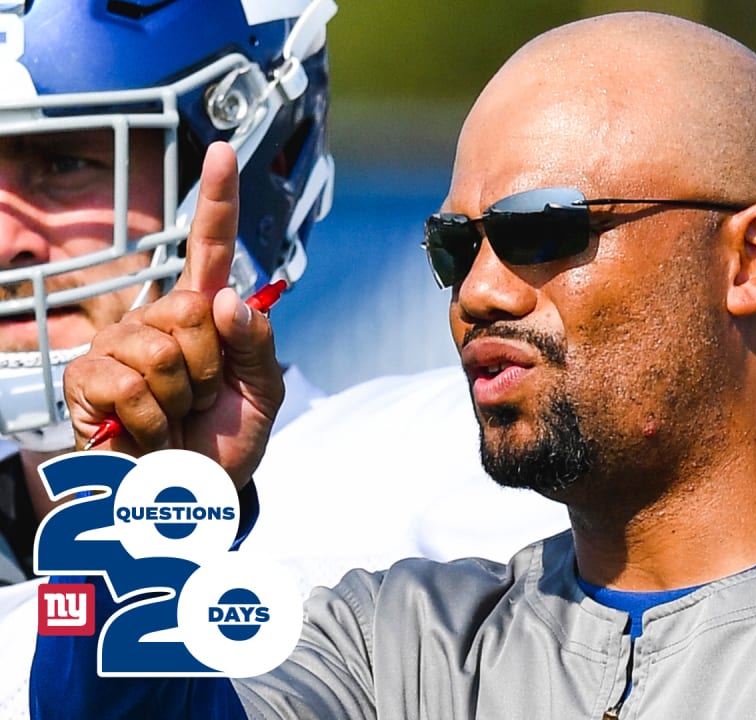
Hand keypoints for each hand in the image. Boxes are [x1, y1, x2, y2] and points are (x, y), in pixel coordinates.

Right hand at [62, 142, 283, 487]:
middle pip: (193, 309)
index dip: (216, 200)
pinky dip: (155, 418)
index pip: (210, 248)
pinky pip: (133, 384)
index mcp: (204, 314)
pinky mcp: (87, 378)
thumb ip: (257, 346)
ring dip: (184, 397)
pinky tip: (149, 431)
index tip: (223, 151)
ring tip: (176, 415)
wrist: (189, 495)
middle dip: (211, 365)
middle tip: (202, 399)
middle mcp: (157, 319)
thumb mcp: (262, 394)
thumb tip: (227, 300)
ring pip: (164, 350)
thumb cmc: (223, 440)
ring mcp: (117, 345)